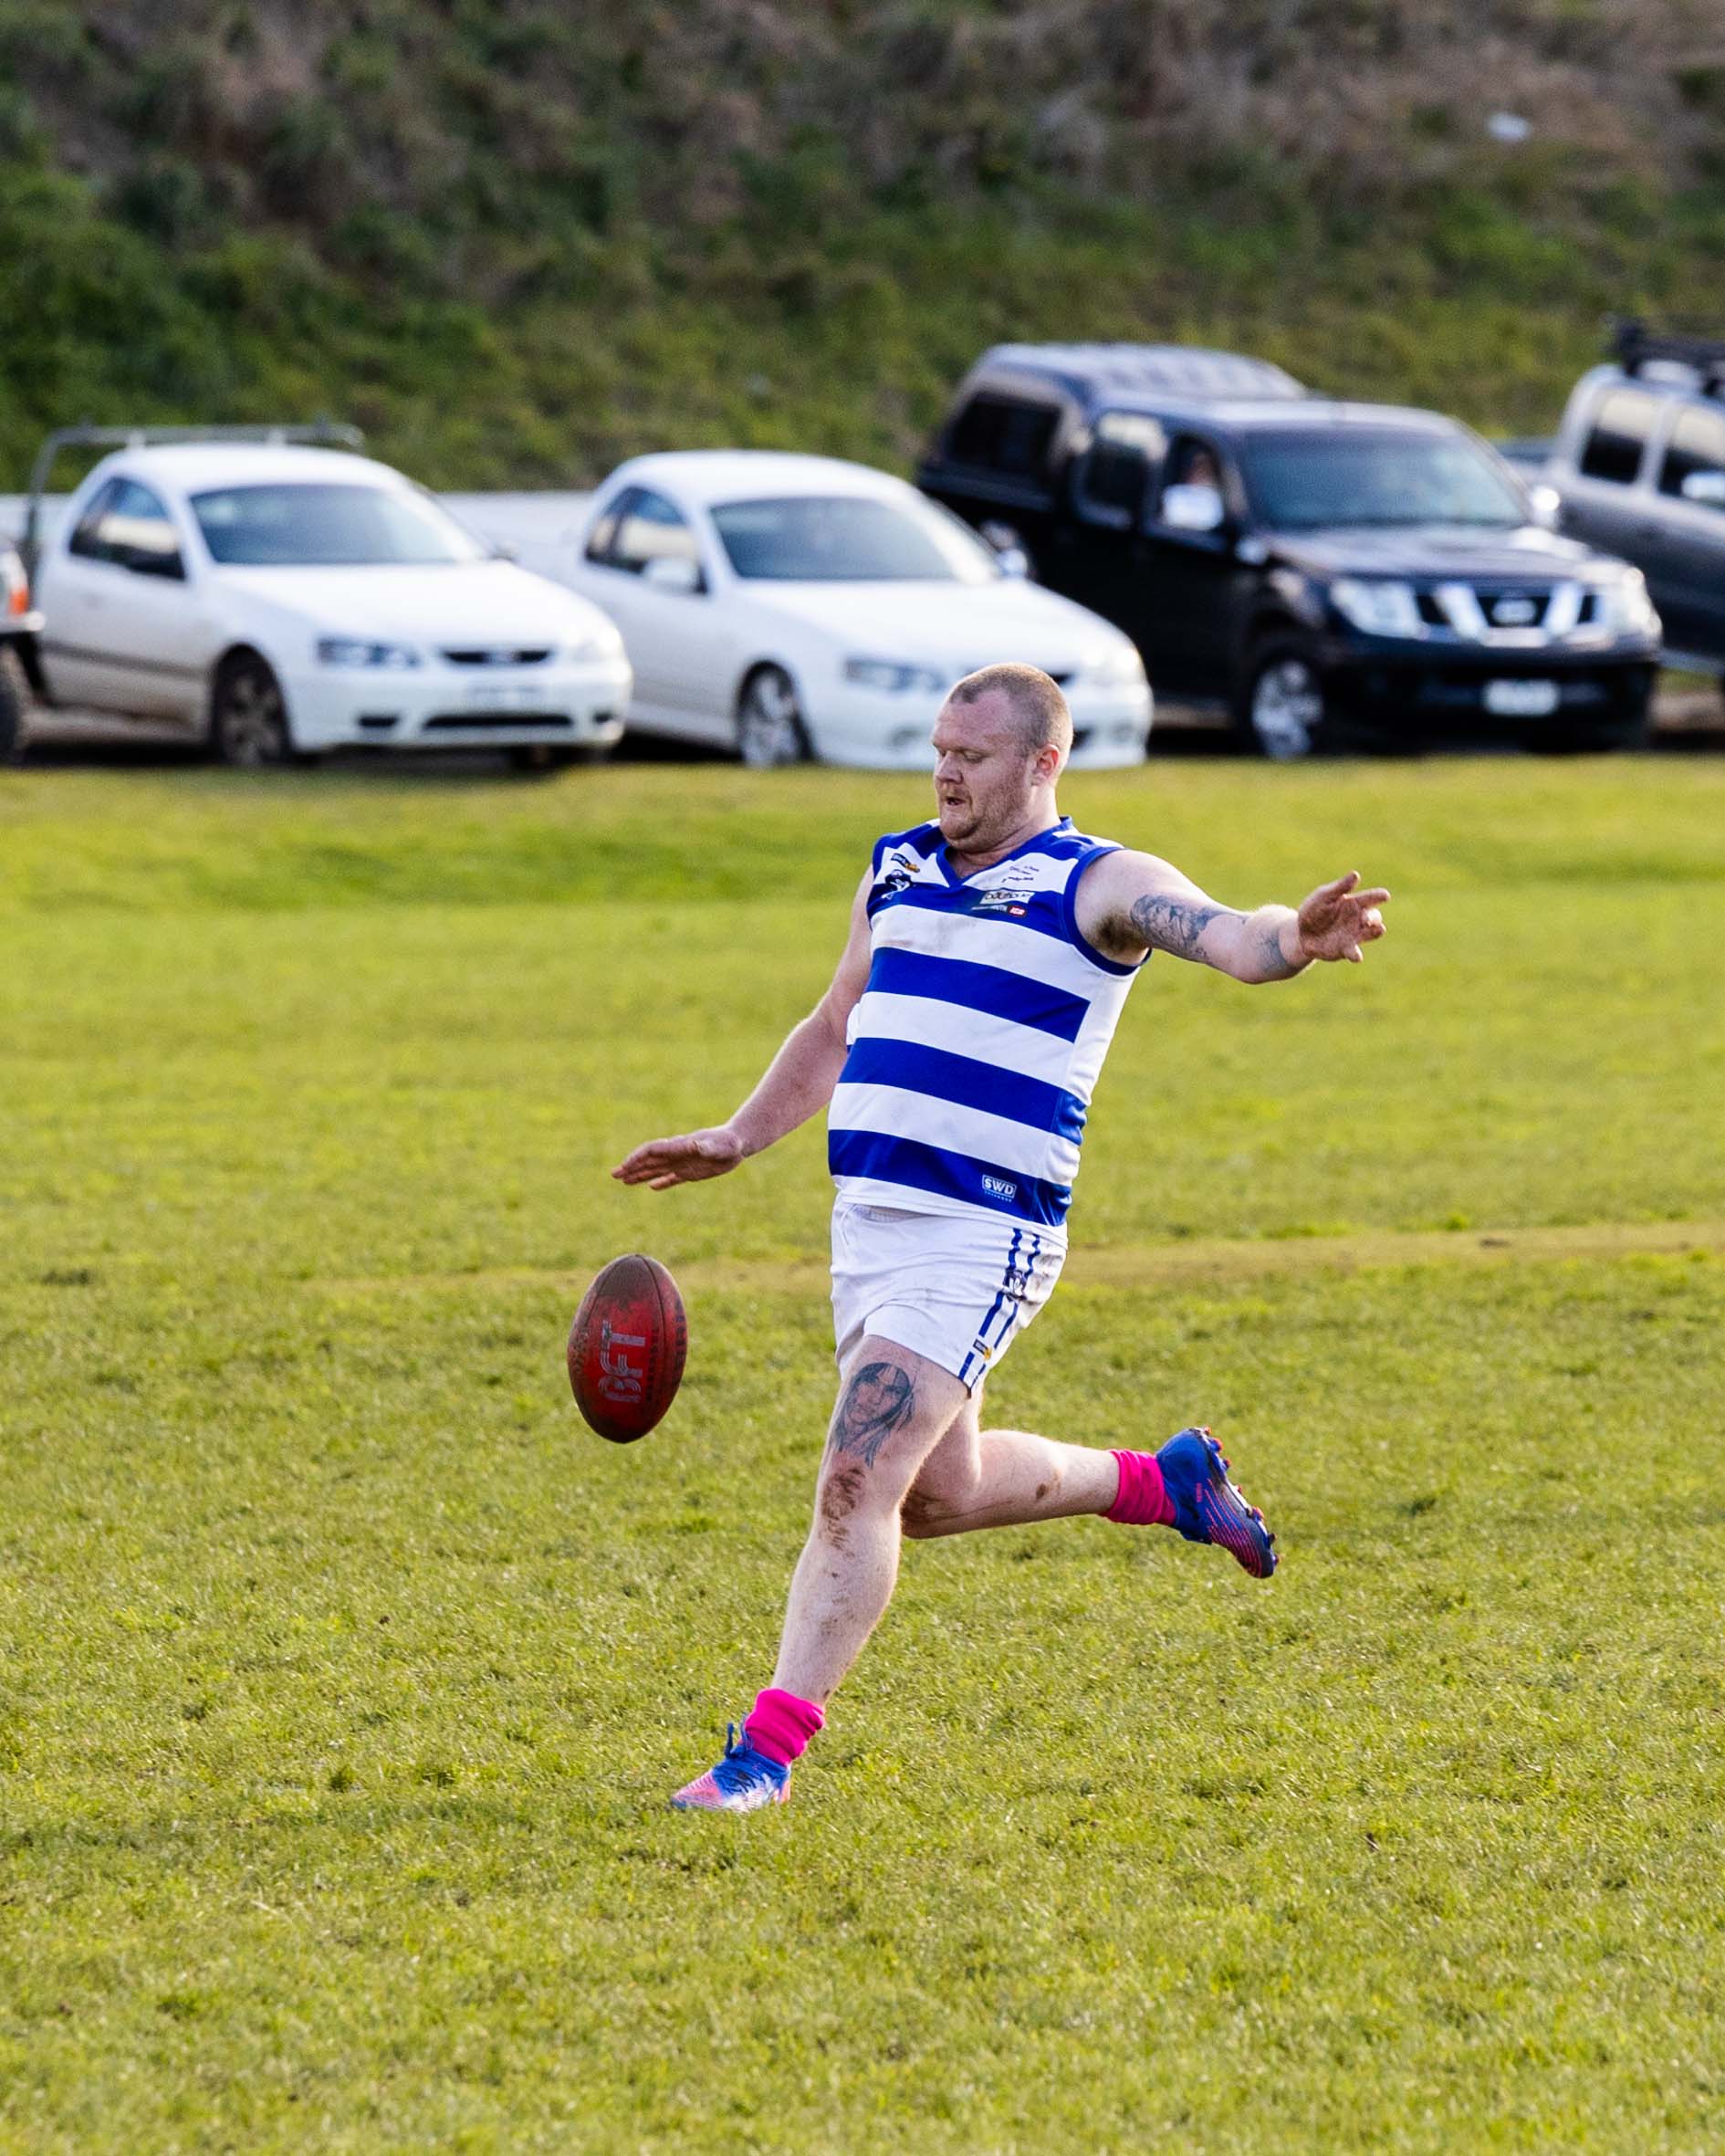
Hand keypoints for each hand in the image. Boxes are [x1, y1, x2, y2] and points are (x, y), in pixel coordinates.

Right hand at [611, 1126, 745, 1189]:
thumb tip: (694, 1144)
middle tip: (614, 1174)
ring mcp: (683, 1163)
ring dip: (640, 1174)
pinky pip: (672, 1178)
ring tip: (623, 1181)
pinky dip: (661, 1182)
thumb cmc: (729, 1143)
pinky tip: (651, 1187)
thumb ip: (705, 1146)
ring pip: (656, 1169)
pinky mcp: (691, 1172)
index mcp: (679, 1147)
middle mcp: (677, 1154)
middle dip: (631, 1166)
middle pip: (649, 1160)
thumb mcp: (718, 1146)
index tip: (624, 1166)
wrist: (739, 1143)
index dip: (637, 1158)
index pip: (652, 1151)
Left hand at [1296, 871, 1389, 963]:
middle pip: (1374, 917)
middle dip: (1373, 917)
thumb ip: (1339, 888)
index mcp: (1354, 903)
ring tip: (1378, 930)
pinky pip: (1354, 953)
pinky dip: (1356, 954)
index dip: (1378, 896)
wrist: (1299, 933)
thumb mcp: (1323, 896)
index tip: (1385, 895)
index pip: (1370, 898)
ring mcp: (1354, 935)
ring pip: (1370, 934)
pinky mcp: (1345, 950)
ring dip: (1374, 933)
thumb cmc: (1314, 910)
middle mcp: (1358, 920)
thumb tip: (1355, 874)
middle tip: (1366, 918)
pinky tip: (1357, 957)